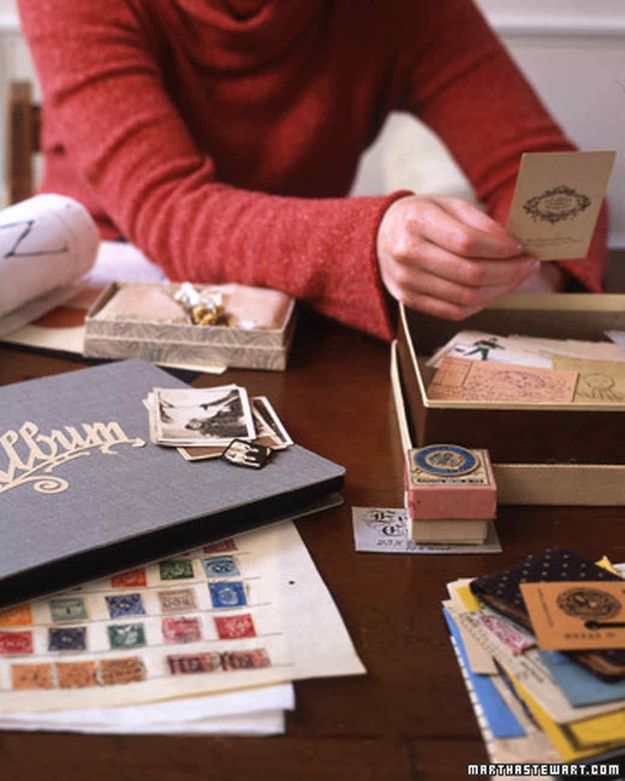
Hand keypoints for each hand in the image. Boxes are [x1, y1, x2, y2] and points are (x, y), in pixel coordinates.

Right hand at [377, 195, 540, 319]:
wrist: (381, 236)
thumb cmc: (420, 217)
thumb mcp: (447, 204)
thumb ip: (478, 222)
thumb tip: (511, 245)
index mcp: (416, 222)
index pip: (466, 242)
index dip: (499, 248)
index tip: (520, 247)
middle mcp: (408, 254)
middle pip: (469, 273)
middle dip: (508, 272)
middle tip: (529, 265)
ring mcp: (406, 282)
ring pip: (465, 297)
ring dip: (499, 290)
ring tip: (516, 278)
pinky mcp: (409, 301)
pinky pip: (453, 311)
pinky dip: (480, 304)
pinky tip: (493, 291)